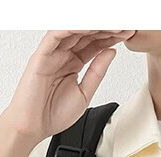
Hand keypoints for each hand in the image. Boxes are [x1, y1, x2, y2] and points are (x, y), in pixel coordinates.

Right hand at [0, 30, 135, 143]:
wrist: (32, 127)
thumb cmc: (52, 114)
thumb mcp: (85, 94)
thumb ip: (97, 72)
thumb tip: (111, 52)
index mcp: (73, 63)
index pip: (94, 44)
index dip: (111, 37)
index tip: (128, 34)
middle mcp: (62, 55)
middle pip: (86, 34)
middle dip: (105, 28)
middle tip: (124, 25)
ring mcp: (51, 54)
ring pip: (72, 31)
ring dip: (92, 26)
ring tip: (110, 24)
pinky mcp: (40, 56)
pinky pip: (55, 36)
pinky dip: (70, 29)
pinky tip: (87, 27)